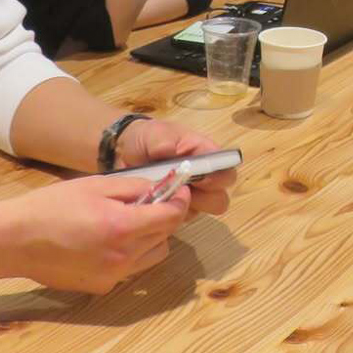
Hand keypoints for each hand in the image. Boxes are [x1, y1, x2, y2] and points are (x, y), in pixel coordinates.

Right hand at [0, 173, 190, 293]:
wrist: (15, 240)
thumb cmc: (51, 207)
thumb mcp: (95, 185)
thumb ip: (133, 188)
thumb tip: (160, 189)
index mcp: (123, 227)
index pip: (172, 216)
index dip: (179, 200)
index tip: (177, 190)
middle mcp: (124, 257)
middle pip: (166, 236)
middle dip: (163, 217)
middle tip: (148, 202)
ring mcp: (114, 276)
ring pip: (153, 256)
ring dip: (150, 238)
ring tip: (126, 223)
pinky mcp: (102, 287)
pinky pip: (131, 269)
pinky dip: (130, 254)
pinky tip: (105, 242)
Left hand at [118, 115, 236, 216]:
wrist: (125, 154)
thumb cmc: (148, 139)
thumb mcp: (153, 133)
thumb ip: (162, 140)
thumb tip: (169, 150)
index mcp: (206, 156)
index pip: (227, 170)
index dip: (219, 178)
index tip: (201, 179)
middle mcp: (205, 179)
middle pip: (220, 197)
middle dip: (204, 198)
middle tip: (181, 190)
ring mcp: (192, 197)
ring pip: (202, 212)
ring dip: (186, 206)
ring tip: (165, 195)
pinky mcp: (177, 210)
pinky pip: (181, 219)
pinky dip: (170, 214)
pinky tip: (155, 202)